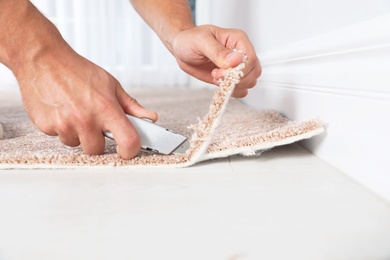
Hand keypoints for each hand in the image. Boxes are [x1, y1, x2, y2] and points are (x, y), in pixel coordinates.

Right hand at [17, 47, 156, 158]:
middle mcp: (85, 118)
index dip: (130, 150)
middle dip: (97, 140)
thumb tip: (150, 117)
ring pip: (77, 144)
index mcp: (106, 108)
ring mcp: (64, 124)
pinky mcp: (46, 126)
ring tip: (75, 112)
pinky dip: (62, 128)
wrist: (43, 59)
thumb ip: (131, 105)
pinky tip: (62, 110)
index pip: (128, 140)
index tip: (128, 149)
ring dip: (78, 134)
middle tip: (94, 123)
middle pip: (97, 150)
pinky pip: (60, 137)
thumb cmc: (77, 70)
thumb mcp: (110, 84)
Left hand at [171, 25, 261, 97]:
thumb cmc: (190, 40)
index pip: (250, 59)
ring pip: (250, 81)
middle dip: (236, 79)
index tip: (219, 72)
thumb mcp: (201, 42)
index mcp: (238, 39)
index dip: (238, 70)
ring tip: (216, 77)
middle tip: (216, 76)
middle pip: (254, 72)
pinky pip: (241, 89)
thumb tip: (236, 60)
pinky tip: (219, 84)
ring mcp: (237, 66)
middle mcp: (241, 52)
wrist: (182, 49)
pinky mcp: (230, 77)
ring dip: (233, 85)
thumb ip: (218, 52)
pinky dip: (232, 91)